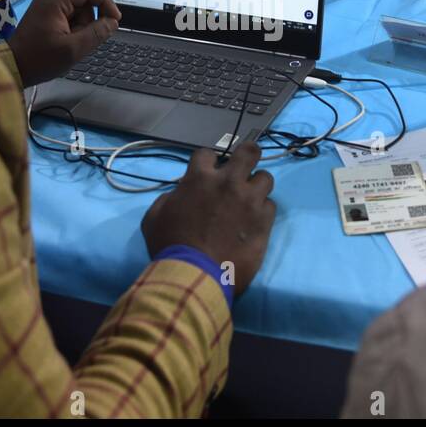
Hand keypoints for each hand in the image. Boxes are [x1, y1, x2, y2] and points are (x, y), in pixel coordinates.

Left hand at [7, 0, 119, 85]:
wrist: (12, 68)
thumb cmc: (40, 59)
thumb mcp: (73, 49)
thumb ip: (97, 33)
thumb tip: (113, 22)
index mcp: (55, 0)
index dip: (106, 3)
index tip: (115, 20)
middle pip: (83, 2)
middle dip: (89, 21)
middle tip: (81, 41)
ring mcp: (46, 7)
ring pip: (77, 11)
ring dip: (80, 27)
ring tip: (69, 45)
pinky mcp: (44, 16)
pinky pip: (67, 18)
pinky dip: (72, 30)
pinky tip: (65, 44)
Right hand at [142, 143, 276, 296]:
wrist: (195, 274)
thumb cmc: (170, 245)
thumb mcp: (154, 217)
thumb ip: (170, 198)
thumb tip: (181, 195)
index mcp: (199, 178)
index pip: (207, 153)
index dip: (207, 162)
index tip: (208, 172)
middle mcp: (228, 183)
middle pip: (249, 152)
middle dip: (248, 154)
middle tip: (245, 165)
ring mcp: (249, 200)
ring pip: (266, 177)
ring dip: (257, 185)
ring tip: (250, 198)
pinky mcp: (264, 221)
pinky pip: (270, 206)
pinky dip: (262, 211)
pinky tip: (254, 221)